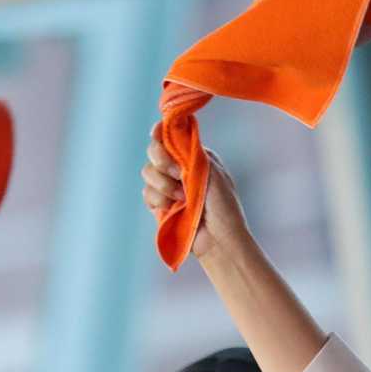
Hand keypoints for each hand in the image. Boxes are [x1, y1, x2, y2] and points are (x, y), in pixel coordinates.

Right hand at [142, 136, 250, 264]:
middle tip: (176, 173)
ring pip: (147, 172)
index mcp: (193, 157)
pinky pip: (147, 194)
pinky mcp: (160, 205)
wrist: (219, 238)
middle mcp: (179, 169)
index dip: (160, 133)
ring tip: (182, 198)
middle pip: (153, 151)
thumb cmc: (223, 204)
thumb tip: (171, 134)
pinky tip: (172, 208)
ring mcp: (168, 187)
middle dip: (160, 159)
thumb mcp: (211, 169)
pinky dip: (158, 199)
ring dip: (163, 184)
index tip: (158, 134)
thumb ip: (190, 150)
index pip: (170, 136)